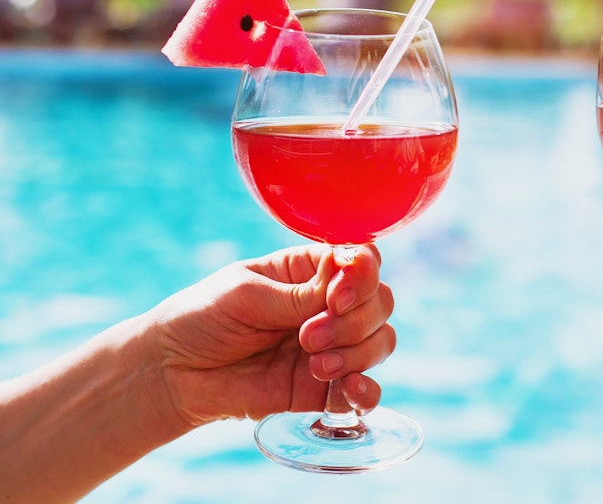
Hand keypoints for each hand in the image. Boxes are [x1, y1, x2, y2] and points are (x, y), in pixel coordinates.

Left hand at [149, 244, 395, 426]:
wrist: (171, 374)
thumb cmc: (201, 318)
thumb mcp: (244, 294)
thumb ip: (297, 294)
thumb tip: (344, 286)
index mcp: (309, 270)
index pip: (362, 261)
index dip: (362, 277)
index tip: (335, 297)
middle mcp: (327, 305)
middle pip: (380, 302)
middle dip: (354, 320)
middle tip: (308, 335)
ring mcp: (330, 347)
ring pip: (380, 342)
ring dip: (357, 352)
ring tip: (314, 364)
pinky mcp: (322, 389)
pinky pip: (365, 392)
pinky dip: (367, 391)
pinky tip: (348, 389)